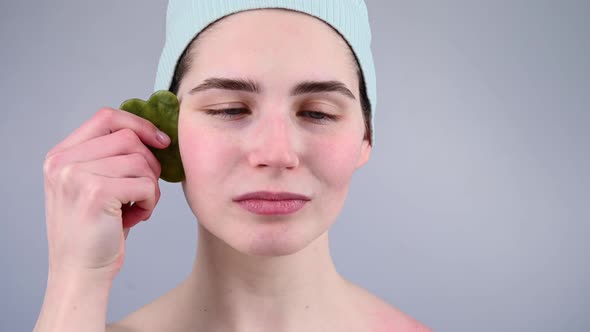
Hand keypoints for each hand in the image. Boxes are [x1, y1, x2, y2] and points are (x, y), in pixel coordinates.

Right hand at [42, 107, 170, 279]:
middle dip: (149, 163)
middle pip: (128, 138)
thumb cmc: (96, 230)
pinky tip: (137, 216)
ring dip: (150, 186)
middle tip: (145, 189)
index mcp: (61, 155)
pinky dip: (151, 201)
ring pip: (140, 161)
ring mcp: (76, 175)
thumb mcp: (94, 184)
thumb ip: (110, 157)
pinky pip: (146, 184)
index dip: (139, 124)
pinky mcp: (96, 193)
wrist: (80, 272)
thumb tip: (154, 135)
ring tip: (138, 206)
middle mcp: (63, 161)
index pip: (106, 117)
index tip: (160, 141)